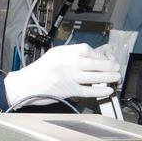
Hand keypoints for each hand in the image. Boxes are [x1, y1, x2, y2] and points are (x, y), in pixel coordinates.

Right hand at [3, 44, 122, 108]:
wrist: (24, 86)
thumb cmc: (38, 72)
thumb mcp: (53, 56)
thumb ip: (70, 55)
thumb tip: (90, 57)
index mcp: (62, 52)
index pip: (85, 49)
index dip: (98, 54)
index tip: (104, 58)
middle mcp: (65, 63)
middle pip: (92, 63)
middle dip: (108, 65)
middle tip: (116, 66)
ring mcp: (66, 78)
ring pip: (92, 76)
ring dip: (107, 77)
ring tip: (116, 77)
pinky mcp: (66, 91)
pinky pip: (87, 90)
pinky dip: (99, 90)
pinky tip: (107, 90)